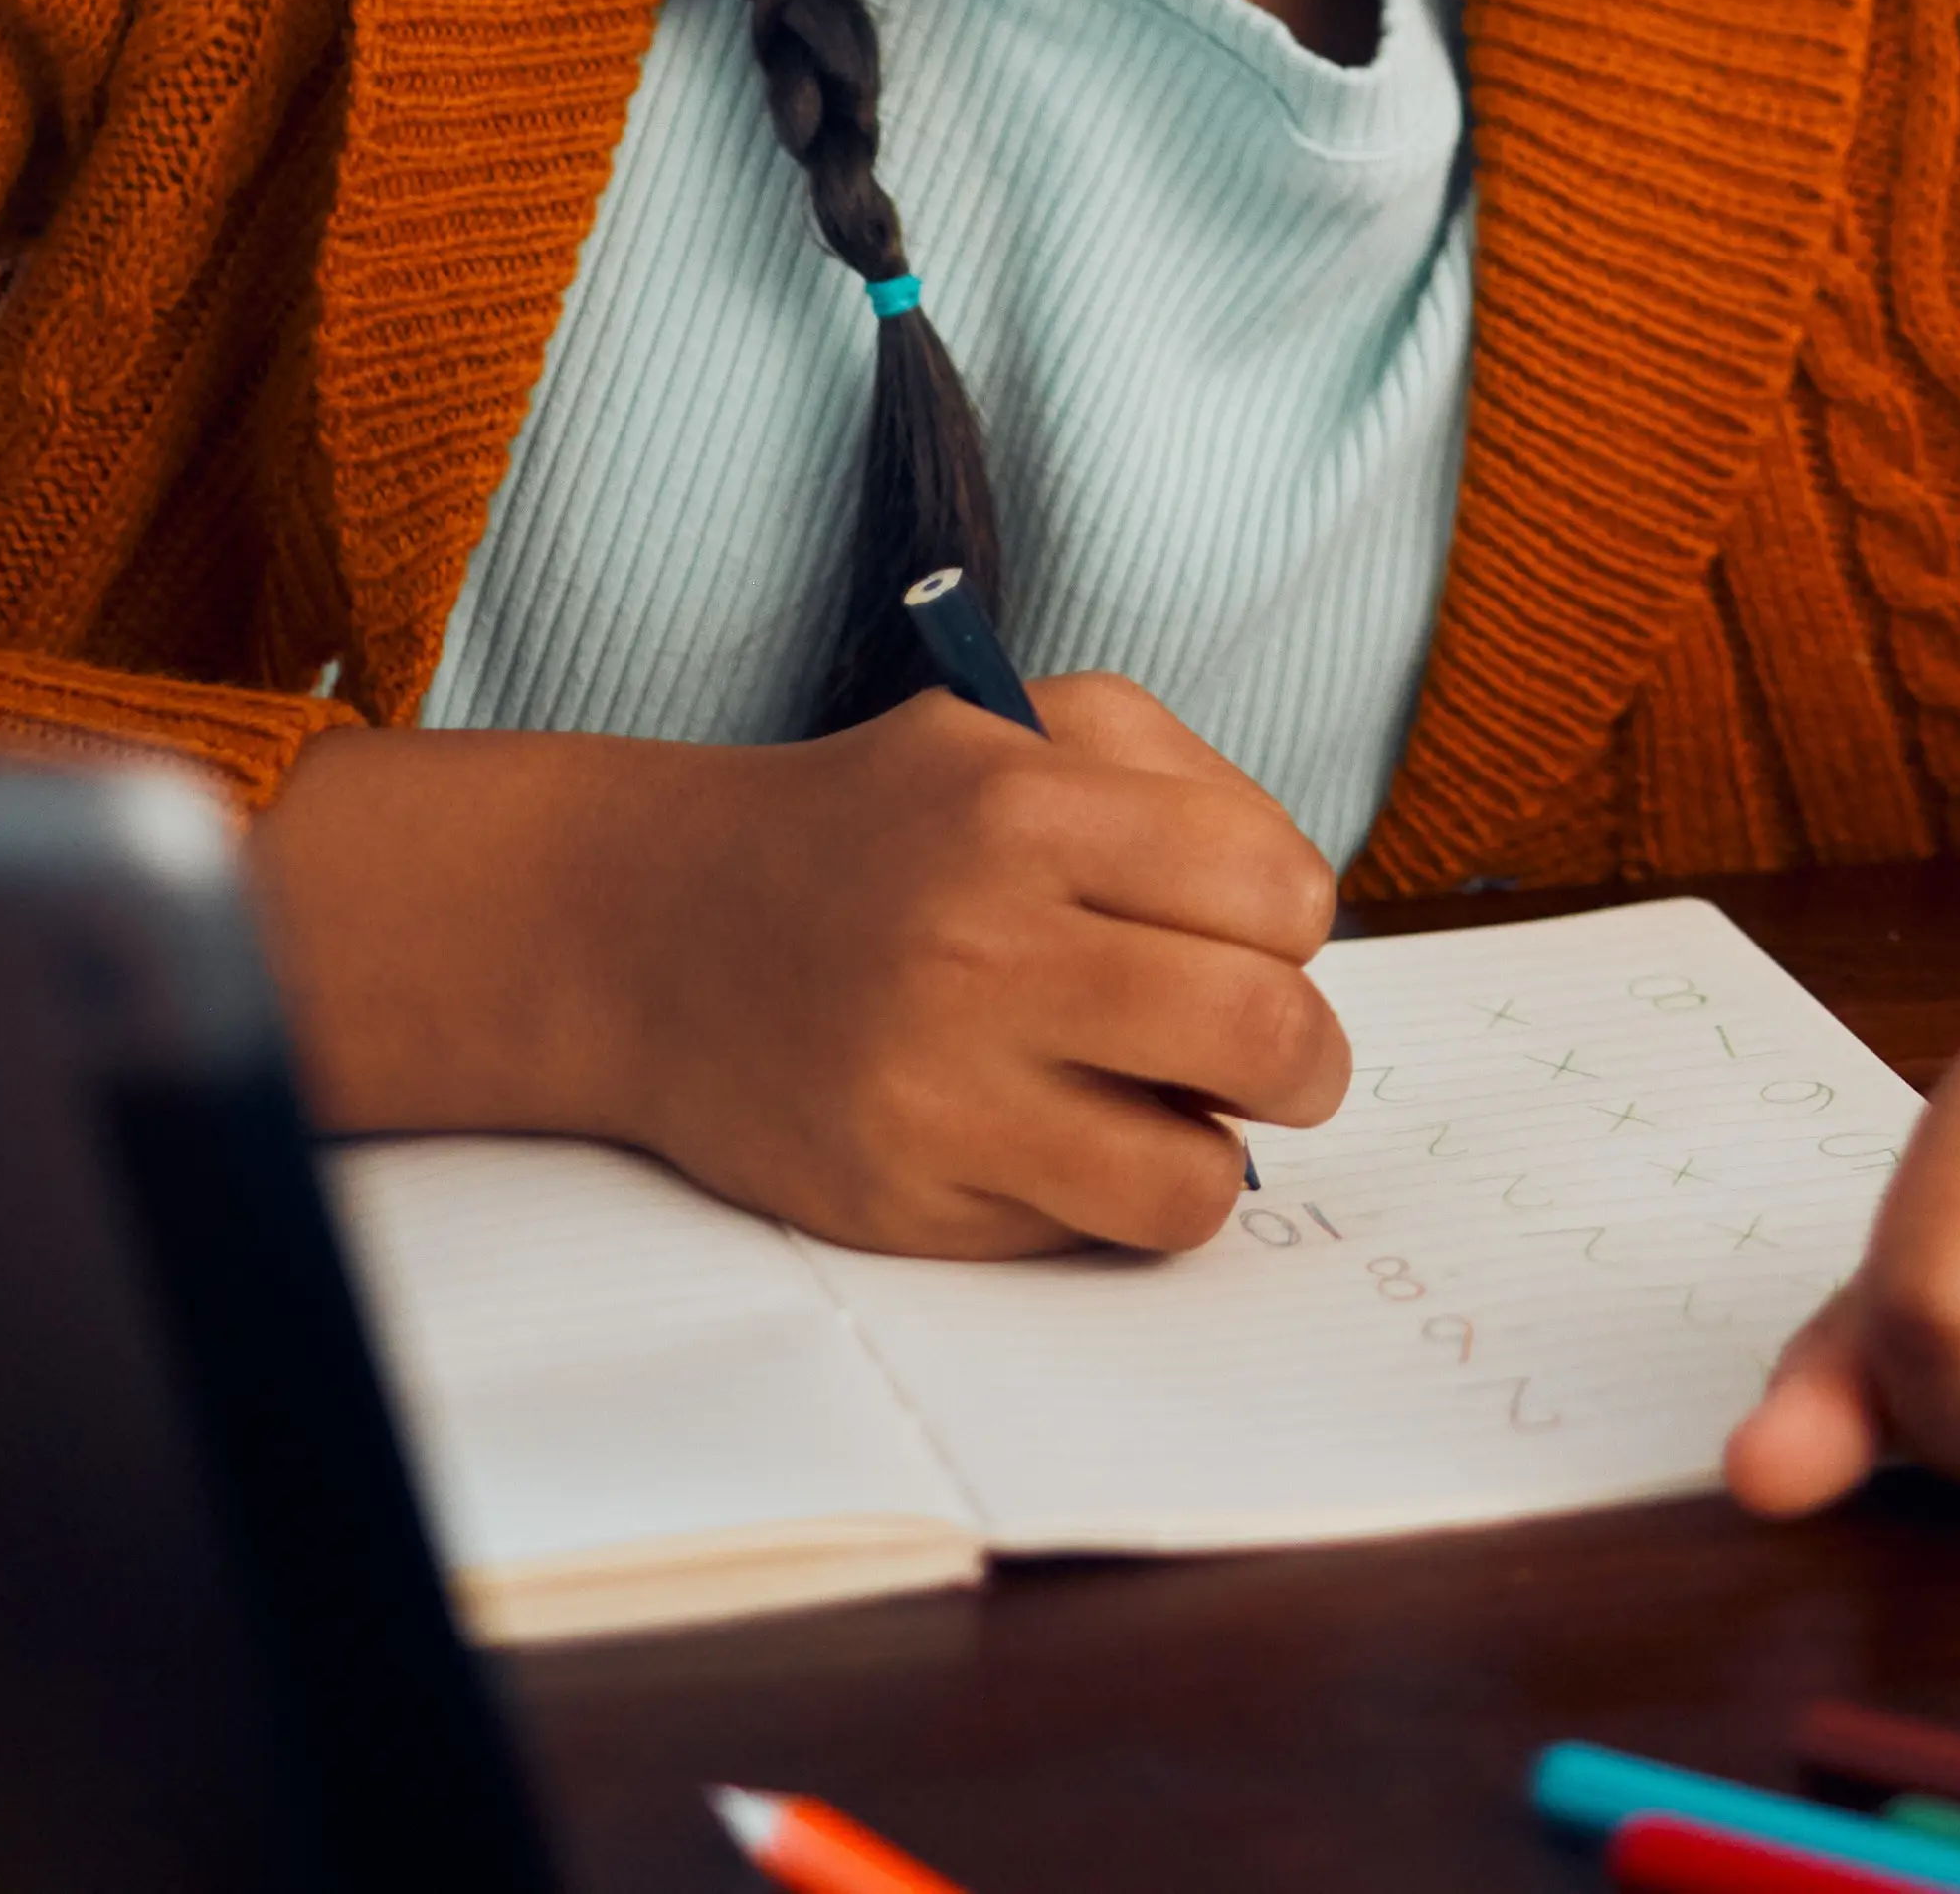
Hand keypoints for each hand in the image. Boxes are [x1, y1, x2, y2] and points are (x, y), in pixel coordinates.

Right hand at [247, 671, 1355, 1255]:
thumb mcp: (1024, 726)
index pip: (1281, 895)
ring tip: (1189, 1114)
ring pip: (1197, 1177)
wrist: (653, 929)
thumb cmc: (880, 826)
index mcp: (1031, 807)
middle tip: (1278, 1056)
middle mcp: (985, 946)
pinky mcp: (903, 1198)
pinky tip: (1073, 1141)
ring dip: (1224, 1152)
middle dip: (1305, 1057)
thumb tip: (1301, 921)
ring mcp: (939, 1087)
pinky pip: (1090, 1234)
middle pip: (1266, 1037)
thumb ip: (1186, 785)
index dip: (1291, 924)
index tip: (1254, 936)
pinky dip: (1113, 1200)